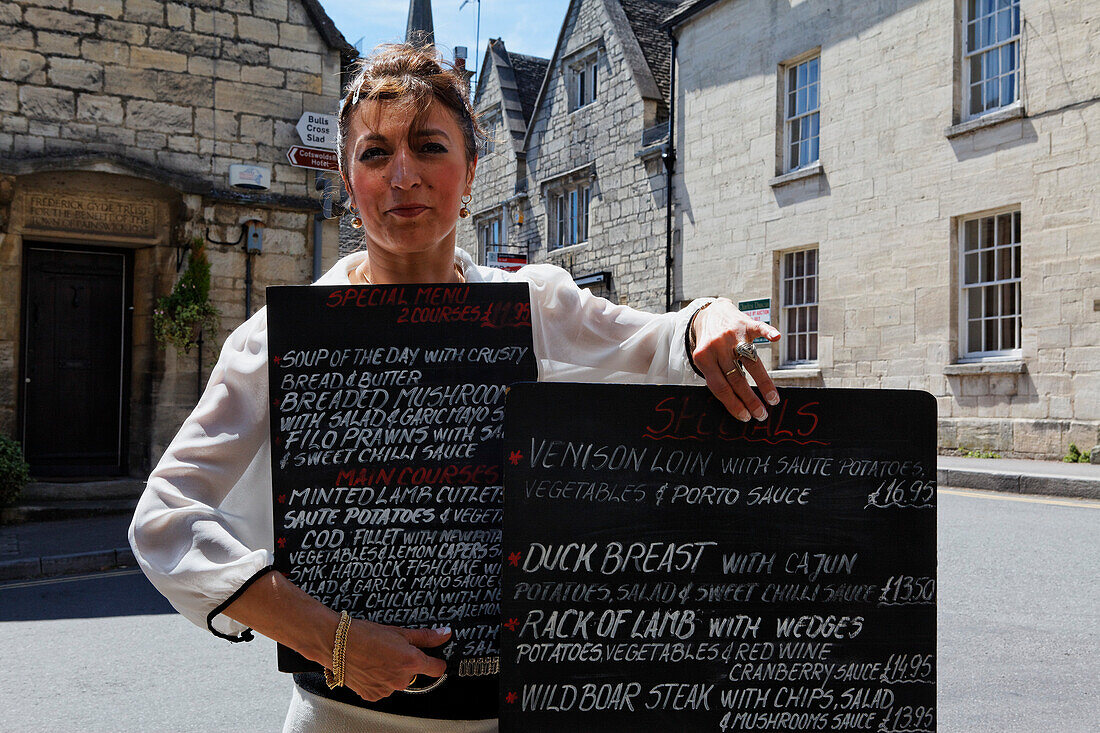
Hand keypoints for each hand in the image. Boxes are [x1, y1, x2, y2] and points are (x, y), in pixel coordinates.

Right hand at [341, 620, 450, 701]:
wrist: (338, 644)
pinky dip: (379, 681)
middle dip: (406, 664)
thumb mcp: (399, 632)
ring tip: (377, 658)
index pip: (437, 669)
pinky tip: (370, 668)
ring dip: (392, 673)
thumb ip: (425, 637)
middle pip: (413, 674)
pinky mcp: (373, 695)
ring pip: (396, 682)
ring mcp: (386, 689)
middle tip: (392, 651)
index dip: (437, 662)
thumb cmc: (366, 635)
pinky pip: (383, 689)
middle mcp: (401, 679)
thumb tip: (445, 634)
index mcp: (411, 662)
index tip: (435, 659)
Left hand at [690, 298, 781, 420]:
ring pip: (750, 360)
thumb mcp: (704, 359)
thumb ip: (716, 376)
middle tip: (761, 414)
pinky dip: (768, 332)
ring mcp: (733, 334)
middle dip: (749, 399)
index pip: (719, 387)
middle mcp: (718, 346)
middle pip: (736, 377)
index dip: (733, 404)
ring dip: (763, 382)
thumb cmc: (710, 344)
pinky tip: (776, 338)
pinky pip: (759, 328)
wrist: (710, 312)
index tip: (745, 417)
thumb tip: (735, 405)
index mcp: (703, 358)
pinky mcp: (746, 324)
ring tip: (772, 399)